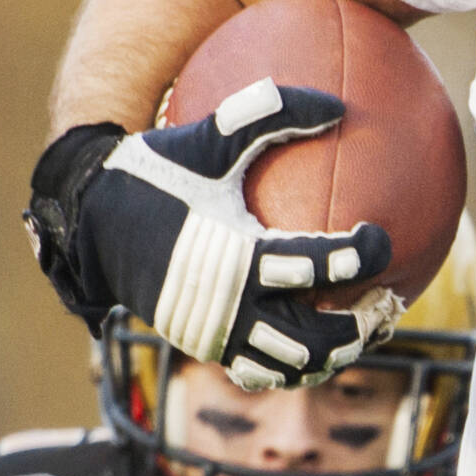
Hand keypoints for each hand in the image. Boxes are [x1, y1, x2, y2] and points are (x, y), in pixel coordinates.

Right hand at [24, 91, 393, 383]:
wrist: (90, 220)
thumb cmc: (157, 173)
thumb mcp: (209, 138)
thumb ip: (269, 116)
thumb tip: (339, 105)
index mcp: (236, 254)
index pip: (317, 266)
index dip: (360, 256)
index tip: (381, 237)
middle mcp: (230, 304)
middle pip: (314, 338)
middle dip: (358, 324)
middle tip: (385, 299)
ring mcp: (218, 332)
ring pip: (291, 366)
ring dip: (332, 353)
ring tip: (361, 328)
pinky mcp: (207, 345)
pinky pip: (261, 370)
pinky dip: (294, 364)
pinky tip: (317, 338)